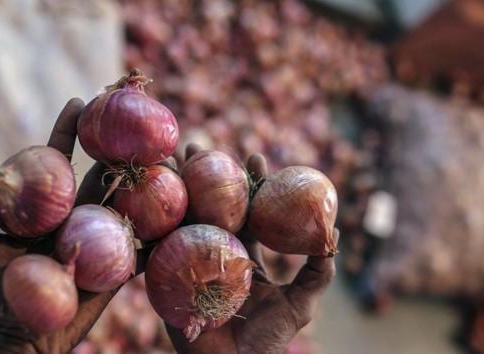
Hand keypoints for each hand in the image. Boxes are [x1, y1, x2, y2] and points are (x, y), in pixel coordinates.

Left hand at [0, 98, 149, 353]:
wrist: (17, 341)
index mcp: (45, 209)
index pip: (58, 161)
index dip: (68, 131)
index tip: (80, 102)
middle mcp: (74, 218)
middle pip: (98, 174)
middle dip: (114, 145)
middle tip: (130, 115)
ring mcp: (98, 240)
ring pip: (123, 203)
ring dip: (141, 178)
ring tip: (158, 151)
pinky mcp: (116, 266)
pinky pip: (139, 243)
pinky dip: (157, 226)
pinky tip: (174, 203)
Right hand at [165, 144, 337, 353]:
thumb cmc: (268, 341)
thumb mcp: (301, 303)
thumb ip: (318, 271)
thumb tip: (334, 233)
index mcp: (245, 254)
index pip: (247, 212)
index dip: (251, 186)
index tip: (254, 157)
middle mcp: (216, 253)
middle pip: (209, 206)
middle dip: (205, 175)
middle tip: (201, 147)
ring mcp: (191, 262)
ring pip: (182, 218)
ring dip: (174, 187)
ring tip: (171, 158)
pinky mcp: (170, 278)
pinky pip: (161, 246)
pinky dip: (153, 220)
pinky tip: (149, 195)